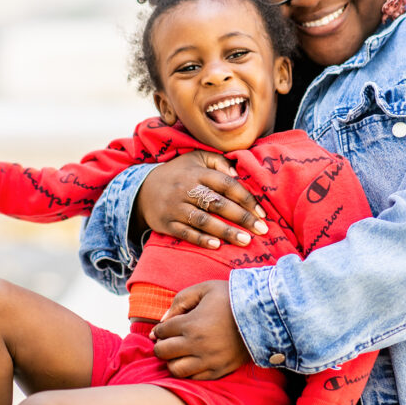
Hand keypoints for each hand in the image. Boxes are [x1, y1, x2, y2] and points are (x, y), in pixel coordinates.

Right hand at [136, 152, 268, 248]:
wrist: (142, 189)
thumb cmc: (179, 173)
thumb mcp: (197, 158)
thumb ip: (219, 162)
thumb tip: (238, 174)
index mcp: (197, 172)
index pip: (226, 184)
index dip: (246, 198)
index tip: (262, 213)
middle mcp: (186, 189)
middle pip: (218, 203)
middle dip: (242, 217)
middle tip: (262, 230)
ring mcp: (175, 207)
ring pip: (203, 220)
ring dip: (225, 231)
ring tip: (245, 240)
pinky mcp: (166, 224)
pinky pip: (185, 233)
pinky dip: (200, 239)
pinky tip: (217, 246)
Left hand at [151, 280, 249, 379]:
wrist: (264, 315)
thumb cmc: (232, 298)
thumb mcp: (205, 288)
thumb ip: (180, 300)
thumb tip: (162, 321)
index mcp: (191, 323)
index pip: (161, 331)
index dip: (160, 329)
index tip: (166, 327)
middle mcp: (197, 345)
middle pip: (163, 352)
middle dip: (162, 345)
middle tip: (170, 340)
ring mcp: (209, 360)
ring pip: (175, 369)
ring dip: (173, 360)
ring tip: (181, 352)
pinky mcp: (219, 370)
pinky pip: (194, 378)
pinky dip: (190, 371)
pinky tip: (195, 360)